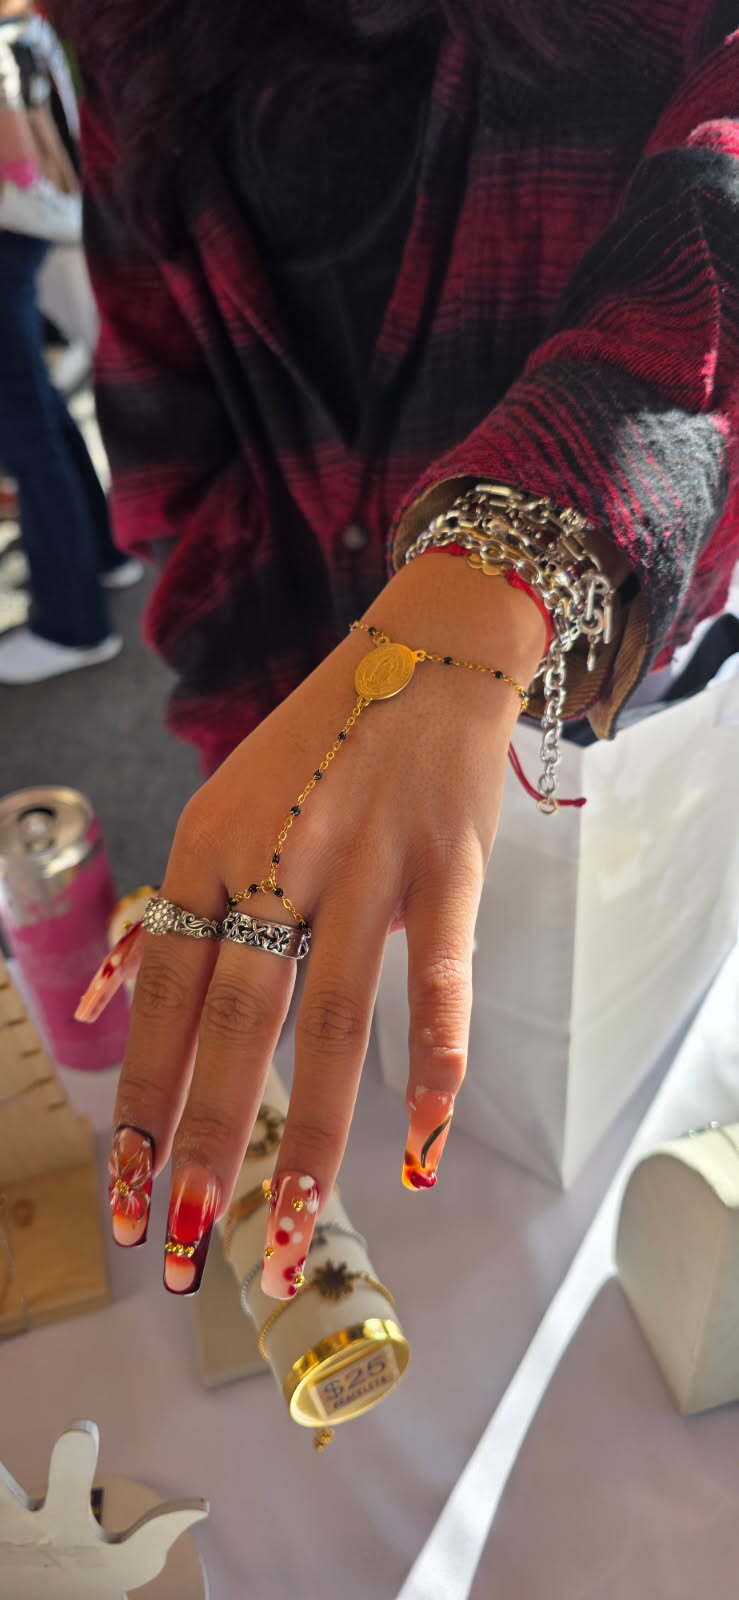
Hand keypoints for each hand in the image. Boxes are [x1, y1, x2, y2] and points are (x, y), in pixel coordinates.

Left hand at [106, 555, 545, 1296]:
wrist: (426, 650)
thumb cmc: (320, 746)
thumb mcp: (227, 806)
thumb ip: (196, 904)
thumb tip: (142, 1004)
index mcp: (207, 848)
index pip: (163, 996)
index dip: (142, 1098)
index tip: (123, 1189)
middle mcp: (277, 862)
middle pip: (235, 1022)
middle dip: (203, 1142)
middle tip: (179, 1241)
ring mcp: (366, 866)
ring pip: (331, 1021)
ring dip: (308, 1136)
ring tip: (290, 1232)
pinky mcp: (449, 869)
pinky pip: (442, 979)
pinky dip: (435, 1062)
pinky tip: (422, 1142)